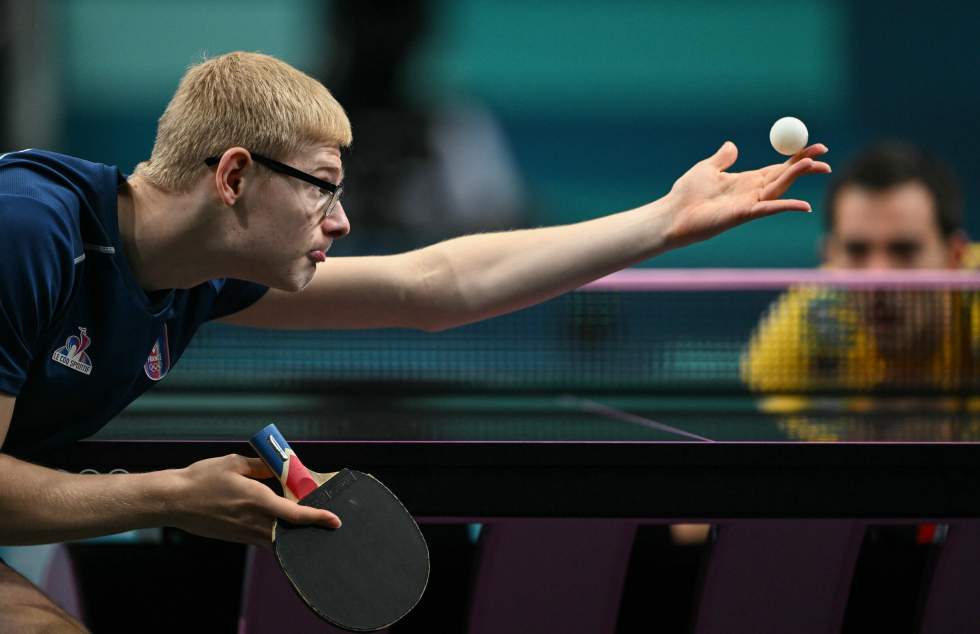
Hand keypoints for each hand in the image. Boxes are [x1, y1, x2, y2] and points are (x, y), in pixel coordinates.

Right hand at [167, 454, 340, 546]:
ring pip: (278, 539)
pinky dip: (276, 534)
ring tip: (303, 521)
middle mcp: (254, 522)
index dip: (317, 518)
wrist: (174, 501)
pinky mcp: (237, 538)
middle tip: (323, 520)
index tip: (334, 520)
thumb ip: (262, 466)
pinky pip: (264, 540)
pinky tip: (278, 523)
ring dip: (292, 532)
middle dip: (308, 528)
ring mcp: (245, 534)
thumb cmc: (202, 479)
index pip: (295, 514)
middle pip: (291, 532)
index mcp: (258, 501)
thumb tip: (280, 467)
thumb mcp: (235, 463)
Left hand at [664, 141, 830, 246]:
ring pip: (780, 188)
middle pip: (785, 177)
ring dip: (797, 176)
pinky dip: (787, 206)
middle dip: (805, 166)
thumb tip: (732, 144)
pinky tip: (804, 206)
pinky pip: (769, 208)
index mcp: (746, 181)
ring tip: (815, 164)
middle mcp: (752, 193)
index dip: (795, 157)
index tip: (814, 146)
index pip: (777, 168)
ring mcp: (750, 204)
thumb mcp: (706, 168)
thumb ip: (722, 158)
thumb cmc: (686, 194)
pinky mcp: (743, 214)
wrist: (672, 213)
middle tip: (826, 155)